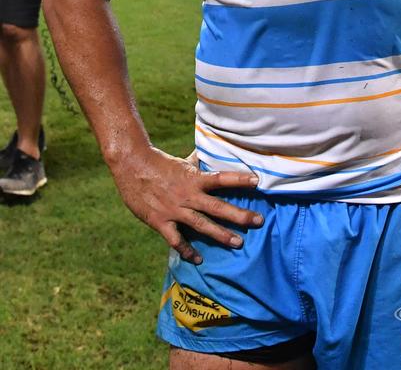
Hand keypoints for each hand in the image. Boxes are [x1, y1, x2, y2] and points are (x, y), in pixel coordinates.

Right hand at [111, 146, 262, 263]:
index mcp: (194, 178)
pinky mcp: (161, 222)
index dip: (239, 180)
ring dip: (221, 235)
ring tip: (238, 243)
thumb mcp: (182, 162)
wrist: (132, 167)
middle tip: (259, 221)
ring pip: (202, 225)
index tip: (257, 181)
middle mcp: (187, 195)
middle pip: (218, 207)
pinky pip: (176, 240)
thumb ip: (197, 162)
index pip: (221, 178)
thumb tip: (210, 151)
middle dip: (239, 215)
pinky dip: (187, 250)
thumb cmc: (159, 163)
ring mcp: (175, 210)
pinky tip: (198, 259)